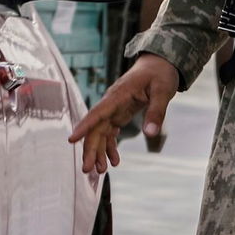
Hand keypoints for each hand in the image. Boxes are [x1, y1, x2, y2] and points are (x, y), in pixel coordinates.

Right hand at [67, 54, 179, 173]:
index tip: (71, 140)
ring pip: (100, 132)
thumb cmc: (160, 74)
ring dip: (99, 151)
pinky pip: (110, 132)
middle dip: (90, 149)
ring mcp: (114, 109)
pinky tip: (113, 161)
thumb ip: (156, 112)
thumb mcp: (162, 91)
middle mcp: (111, 103)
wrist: (159, 63)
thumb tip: (151, 134)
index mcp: (118, 95)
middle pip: (95, 128)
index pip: (97, 112)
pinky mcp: (119, 113)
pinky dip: (110, 146)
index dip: (84, 126)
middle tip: (87, 169)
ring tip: (100, 171)